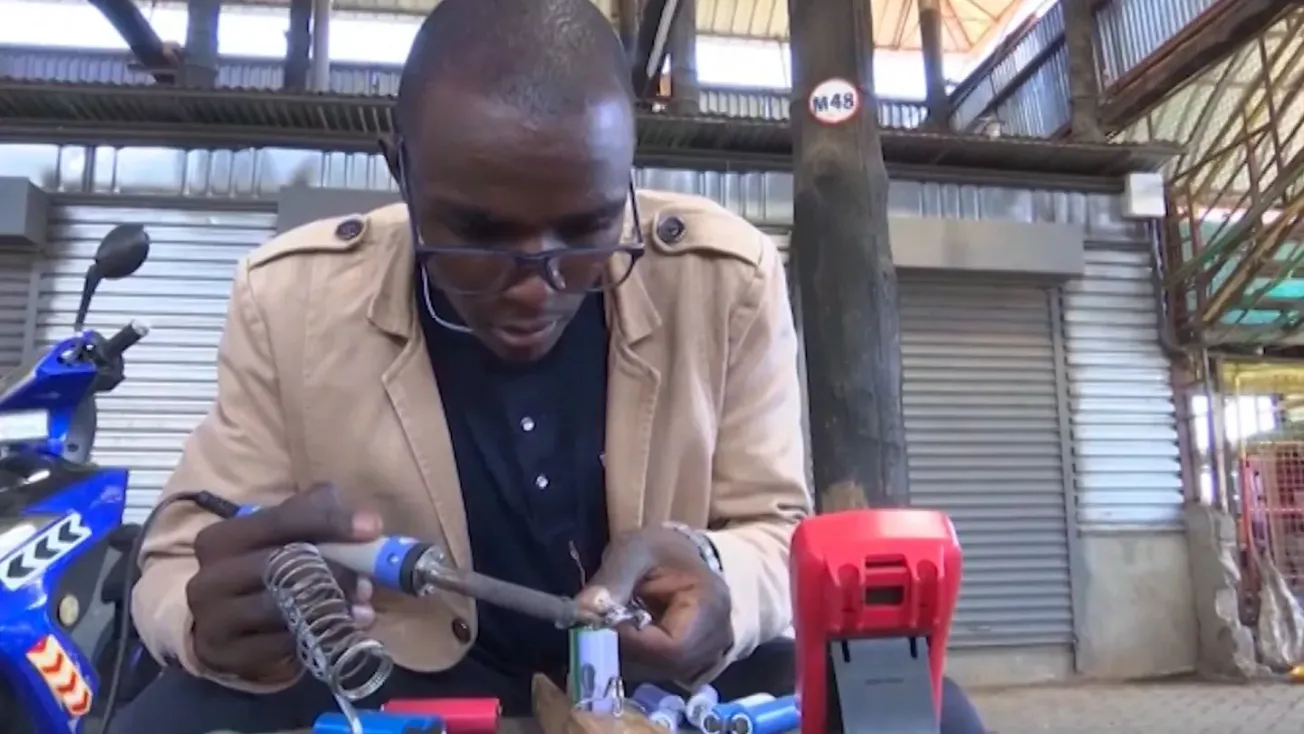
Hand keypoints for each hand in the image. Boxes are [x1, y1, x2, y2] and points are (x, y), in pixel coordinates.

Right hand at [186, 483, 382, 680]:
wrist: (224, 625)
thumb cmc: (262, 570)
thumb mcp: (281, 534)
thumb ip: (315, 512)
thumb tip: (364, 520)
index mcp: (222, 539)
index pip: (280, 520)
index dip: (330, 521)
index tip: (372, 528)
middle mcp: (210, 578)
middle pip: (283, 566)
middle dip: (336, 571)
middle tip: (366, 580)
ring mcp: (214, 620)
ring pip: (284, 609)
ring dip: (332, 606)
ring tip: (360, 607)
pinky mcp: (228, 656)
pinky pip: (283, 644)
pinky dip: (319, 635)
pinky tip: (341, 628)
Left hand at [576, 527, 731, 681]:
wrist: (679, 556)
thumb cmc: (660, 549)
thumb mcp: (634, 550)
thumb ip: (612, 580)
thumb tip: (582, 612)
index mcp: (709, 606)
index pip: (672, 647)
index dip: (630, 643)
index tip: (596, 624)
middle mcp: (715, 639)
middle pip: (664, 666)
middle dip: (622, 651)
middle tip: (593, 628)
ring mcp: (706, 655)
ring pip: (658, 673)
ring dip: (623, 656)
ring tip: (605, 628)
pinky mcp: (691, 663)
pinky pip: (657, 672)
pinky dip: (632, 659)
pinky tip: (619, 637)